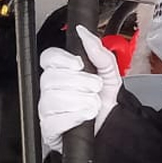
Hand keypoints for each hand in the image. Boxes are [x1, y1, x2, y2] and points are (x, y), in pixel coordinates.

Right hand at [38, 27, 122, 151]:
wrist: (113, 128)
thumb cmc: (105, 102)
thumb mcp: (110, 73)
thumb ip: (99, 52)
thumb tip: (84, 33)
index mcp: (62, 73)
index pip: (48, 58)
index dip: (61, 59)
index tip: (78, 64)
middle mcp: (51, 90)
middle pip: (50, 78)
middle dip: (79, 82)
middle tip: (95, 88)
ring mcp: (48, 110)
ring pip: (52, 98)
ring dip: (80, 100)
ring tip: (93, 104)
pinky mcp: (49, 129)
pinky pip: (54, 121)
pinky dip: (74, 117)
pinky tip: (85, 116)